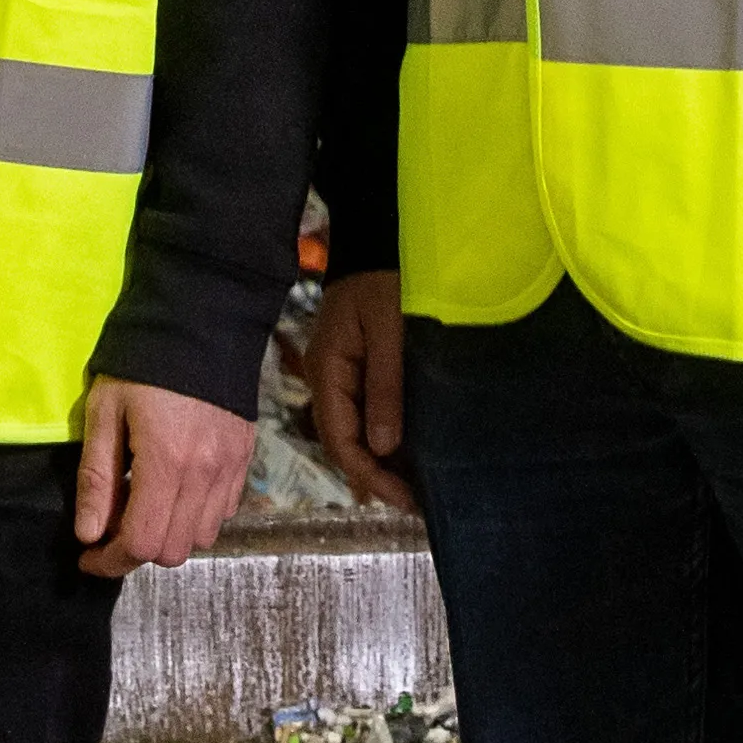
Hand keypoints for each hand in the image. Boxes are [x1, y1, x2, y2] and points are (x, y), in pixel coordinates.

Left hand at [71, 381, 257, 576]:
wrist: (202, 320)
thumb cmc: (142, 364)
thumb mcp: (104, 412)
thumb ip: (97, 478)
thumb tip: (89, 535)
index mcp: (166, 463)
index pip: (141, 544)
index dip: (111, 561)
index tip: (87, 556)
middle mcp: (204, 475)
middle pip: (173, 551)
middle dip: (137, 551)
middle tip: (113, 526)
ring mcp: (230, 469)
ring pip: (201, 538)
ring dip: (169, 536)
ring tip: (145, 506)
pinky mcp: (244, 459)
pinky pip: (223, 513)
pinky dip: (196, 517)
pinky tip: (176, 490)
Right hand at [309, 271, 417, 515]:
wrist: (374, 238)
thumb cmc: (383, 278)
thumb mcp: (388, 330)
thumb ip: (385, 386)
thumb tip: (384, 447)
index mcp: (327, 373)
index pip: (341, 441)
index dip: (370, 476)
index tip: (405, 500)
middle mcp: (326, 381)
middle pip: (344, 443)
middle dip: (376, 477)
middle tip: (416, 503)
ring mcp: (338, 376)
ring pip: (354, 432)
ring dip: (380, 461)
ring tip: (415, 487)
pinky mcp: (355, 369)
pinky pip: (364, 413)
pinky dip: (383, 437)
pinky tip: (407, 451)